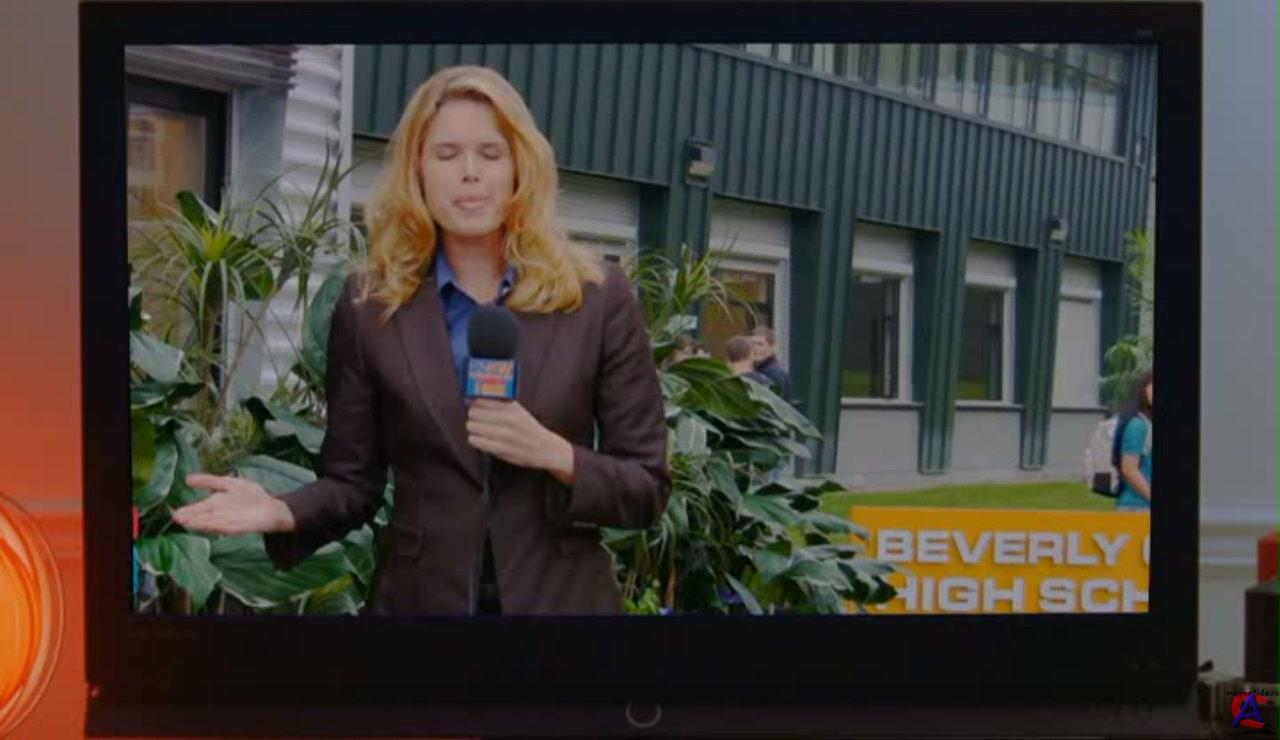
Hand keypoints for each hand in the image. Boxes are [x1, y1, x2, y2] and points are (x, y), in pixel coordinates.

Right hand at [171, 474, 295, 534]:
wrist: (270, 506)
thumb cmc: (249, 496)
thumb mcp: (228, 484)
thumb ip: (209, 481)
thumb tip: (187, 478)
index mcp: (215, 504)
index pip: (198, 509)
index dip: (188, 511)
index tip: (175, 513)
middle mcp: (219, 514)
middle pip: (203, 516)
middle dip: (191, 518)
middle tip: (177, 518)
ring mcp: (229, 521)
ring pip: (212, 522)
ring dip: (201, 523)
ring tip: (188, 522)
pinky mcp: (240, 526)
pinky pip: (227, 526)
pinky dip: (219, 525)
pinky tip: (210, 524)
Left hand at [465, 399, 575, 483]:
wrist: (545, 448)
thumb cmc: (529, 429)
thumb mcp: (519, 411)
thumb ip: (500, 404)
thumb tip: (475, 400)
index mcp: (512, 407)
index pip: (481, 399)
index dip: (475, 404)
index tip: (476, 408)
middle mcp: (509, 418)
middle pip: (474, 412)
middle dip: (473, 417)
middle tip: (477, 421)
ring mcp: (506, 434)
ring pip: (473, 426)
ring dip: (473, 429)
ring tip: (479, 431)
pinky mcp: (502, 449)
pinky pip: (477, 441)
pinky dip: (476, 440)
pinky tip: (481, 440)